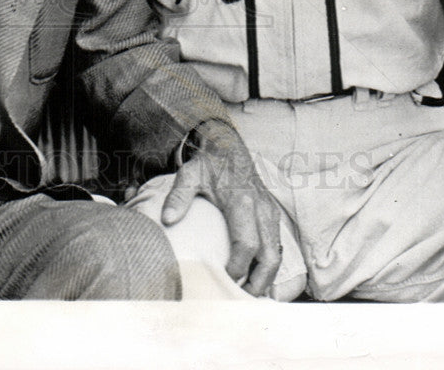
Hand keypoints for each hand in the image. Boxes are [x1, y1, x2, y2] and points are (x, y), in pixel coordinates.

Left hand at [161, 119, 283, 295]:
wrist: (229, 145)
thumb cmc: (208, 163)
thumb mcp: (189, 174)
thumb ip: (178, 196)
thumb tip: (167, 219)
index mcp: (241, 203)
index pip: (246, 246)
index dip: (237, 268)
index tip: (222, 279)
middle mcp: (261, 210)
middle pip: (269, 257)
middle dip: (257, 282)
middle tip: (239, 297)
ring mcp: (270, 212)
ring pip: (276, 254)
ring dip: (265, 277)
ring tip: (246, 292)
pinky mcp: (272, 213)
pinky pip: (276, 245)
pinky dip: (268, 264)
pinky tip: (254, 274)